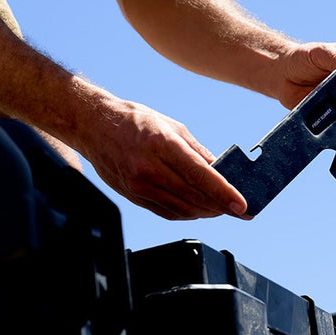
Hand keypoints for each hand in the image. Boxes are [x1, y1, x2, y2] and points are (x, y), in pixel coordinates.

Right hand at [80, 99, 247, 220]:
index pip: (200, 175)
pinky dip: (188, 214)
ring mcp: (138, 185)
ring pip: (182, 209)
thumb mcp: (172, 127)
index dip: (224, 193)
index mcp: (162, 144)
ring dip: (207, 212)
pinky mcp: (133, 196)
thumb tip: (222, 172)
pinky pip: (167, 213)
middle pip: (194, 197)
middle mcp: (148, 168)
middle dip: (222, 207)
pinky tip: (200, 209)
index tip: (243, 205)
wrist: (92, 126)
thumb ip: (198, 152)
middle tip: (240, 210)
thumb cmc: (135, 121)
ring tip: (223, 209)